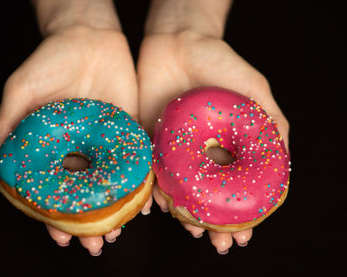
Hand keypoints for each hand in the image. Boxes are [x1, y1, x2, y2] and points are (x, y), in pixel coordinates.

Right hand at [0, 0, 151, 254]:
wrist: (87, 36)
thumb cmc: (49, 61)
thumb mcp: (19, 91)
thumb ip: (6, 128)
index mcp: (55, 149)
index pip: (55, 191)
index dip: (56, 216)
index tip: (61, 236)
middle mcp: (82, 150)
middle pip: (87, 195)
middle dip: (91, 223)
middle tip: (97, 246)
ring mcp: (107, 142)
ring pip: (113, 184)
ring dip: (117, 211)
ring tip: (120, 232)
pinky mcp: (131, 129)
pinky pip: (138, 161)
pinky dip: (142, 183)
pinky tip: (145, 203)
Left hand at [138, 30, 288, 253]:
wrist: (177, 41)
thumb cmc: (219, 61)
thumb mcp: (253, 88)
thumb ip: (270, 121)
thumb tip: (283, 158)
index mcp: (224, 147)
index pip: (233, 188)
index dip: (239, 215)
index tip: (242, 237)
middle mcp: (199, 154)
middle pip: (205, 196)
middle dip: (212, 224)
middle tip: (217, 244)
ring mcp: (172, 149)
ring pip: (176, 190)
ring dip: (182, 214)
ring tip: (190, 229)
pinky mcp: (147, 140)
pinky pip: (147, 169)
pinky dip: (151, 190)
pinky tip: (155, 206)